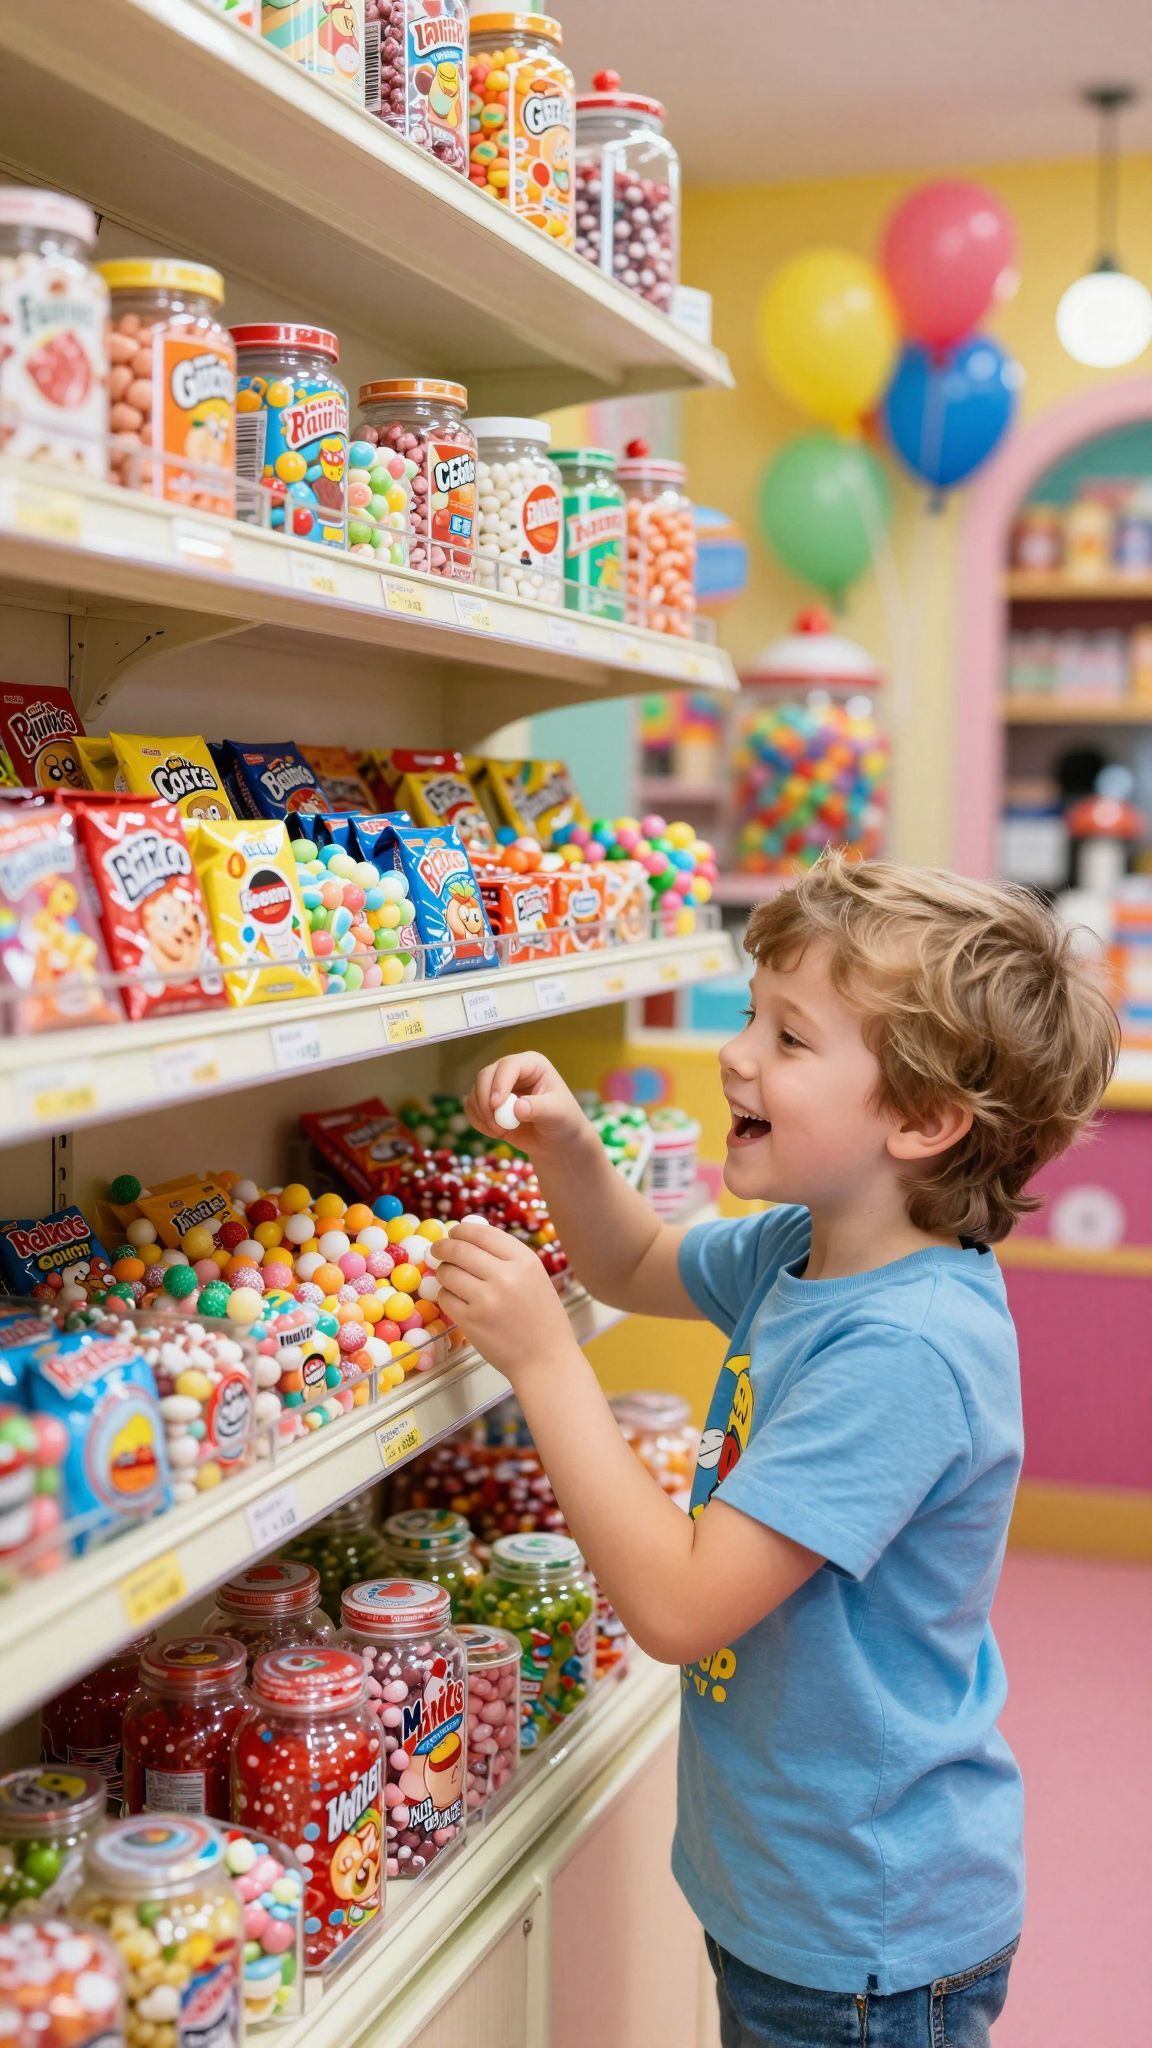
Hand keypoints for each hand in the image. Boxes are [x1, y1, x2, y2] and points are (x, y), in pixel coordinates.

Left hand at [434, 1217, 577, 1380]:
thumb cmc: (542, 1318)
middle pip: (459, 1249)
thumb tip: (468, 1237)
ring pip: (447, 1272)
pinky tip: (455, 1299)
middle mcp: (505, 1276)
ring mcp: (486, 1299)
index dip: (461, 1230)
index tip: (454, 1233)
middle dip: (443, 1247)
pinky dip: (445, 1295)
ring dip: (443, 1272)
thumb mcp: (535, 1278)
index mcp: (525, 1261)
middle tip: (437, 1249)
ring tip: (449, 1277)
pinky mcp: (470, 1321)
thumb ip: (507, 1257)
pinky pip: (445, 1297)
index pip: (482, 1233)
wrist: (546, 1360)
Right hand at [465, 1050, 584, 1153]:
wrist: (556, 1140)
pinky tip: (496, 1133)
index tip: (497, 1106)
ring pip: (475, 1091)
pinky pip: (471, 1107)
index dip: (499, 1083)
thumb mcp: (557, 1114)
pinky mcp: (487, 1101)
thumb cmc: (563, 1121)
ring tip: (502, 1132)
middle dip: (486, 1101)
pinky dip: (478, 1121)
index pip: (509, 1066)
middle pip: (485, 1075)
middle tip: (497, 1126)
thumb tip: (517, 1107)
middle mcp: (512, 1070)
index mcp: (532, 1064)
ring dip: (483, 1115)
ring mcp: (498, 1085)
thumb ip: (538, 1109)